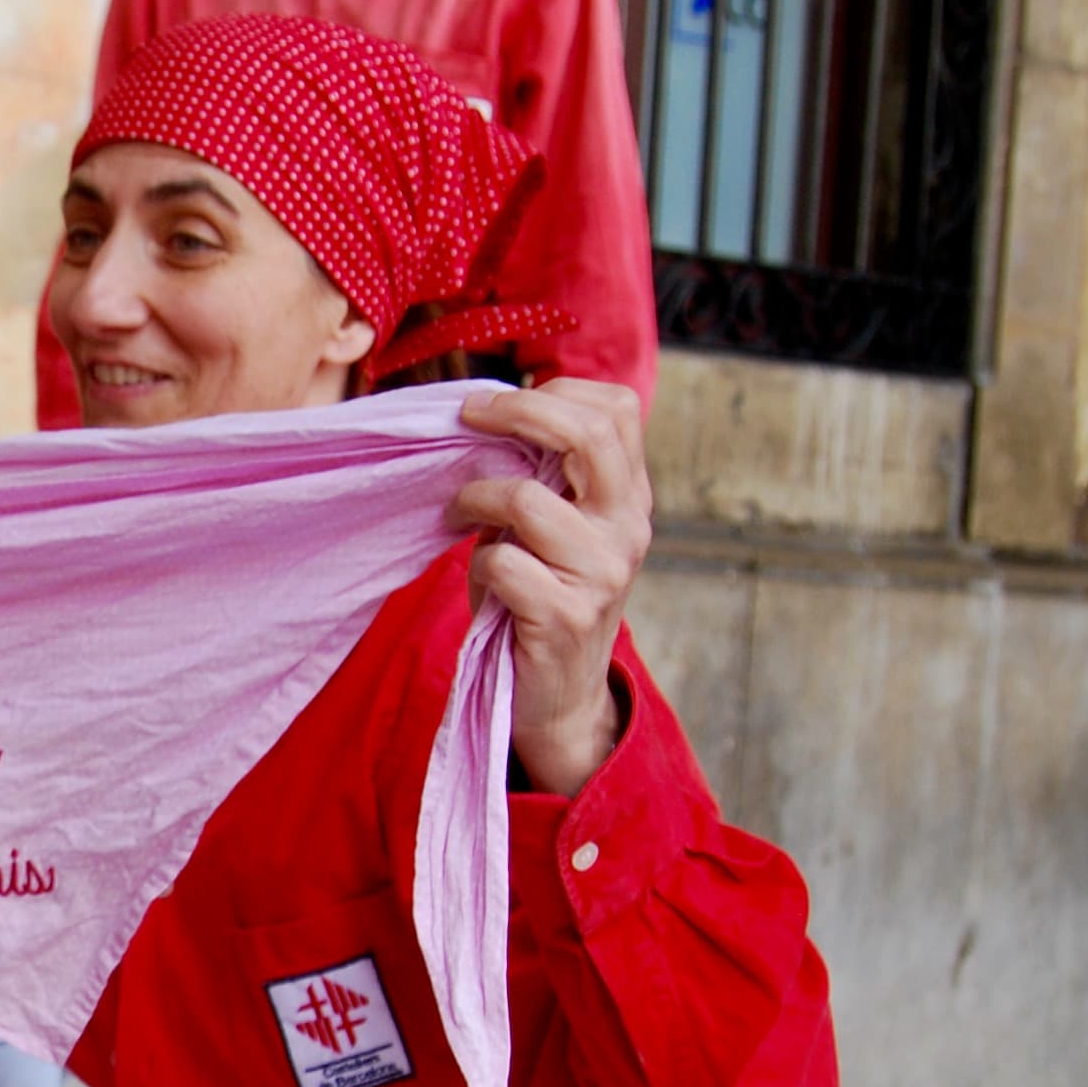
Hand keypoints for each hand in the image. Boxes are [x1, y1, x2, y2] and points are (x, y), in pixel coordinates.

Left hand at [452, 380, 651, 798]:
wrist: (559, 695)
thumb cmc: (539, 597)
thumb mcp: (551, 529)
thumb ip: (542, 478)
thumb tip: (484, 417)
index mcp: (629, 496)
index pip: (618, 410)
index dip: (557, 391)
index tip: (498, 402)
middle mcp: (627, 527)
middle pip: (587, 434)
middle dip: (516, 412)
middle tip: (465, 417)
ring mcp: (602, 572)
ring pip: (526, 499)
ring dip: (475, 499)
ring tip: (458, 514)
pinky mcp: (566, 615)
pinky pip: (502, 563)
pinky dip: (477, 563)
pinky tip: (482, 578)